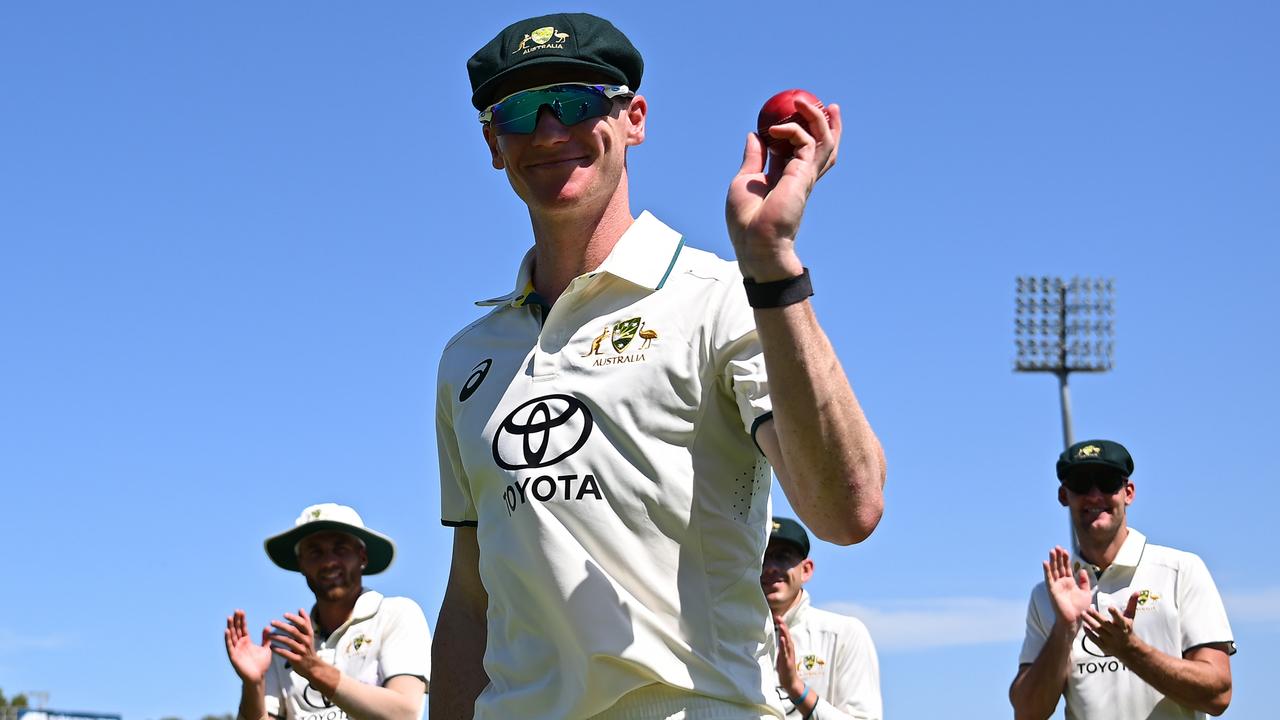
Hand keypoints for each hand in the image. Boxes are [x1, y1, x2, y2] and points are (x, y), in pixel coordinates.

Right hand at [225, 610, 271, 683]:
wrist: (258, 677)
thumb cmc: (262, 664)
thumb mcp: (266, 648)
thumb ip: (266, 638)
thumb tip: (267, 626)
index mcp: (247, 642)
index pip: (243, 628)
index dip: (242, 620)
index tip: (241, 611)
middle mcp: (240, 645)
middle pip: (236, 630)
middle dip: (236, 621)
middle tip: (236, 610)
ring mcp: (236, 650)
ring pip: (232, 636)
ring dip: (230, 627)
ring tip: (229, 617)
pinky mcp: (233, 656)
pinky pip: (230, 646)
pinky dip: (228, 639)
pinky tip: (226, 631)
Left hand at [268, 609, 326, 682]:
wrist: (313, 667)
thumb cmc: (308, 648)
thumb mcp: (309, 635)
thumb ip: (305, 622)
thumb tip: (300, 609)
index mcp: (308, 634)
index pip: (302, 624)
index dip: (294, 618)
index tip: (284, 615)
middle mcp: (306, 641)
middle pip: (294, 631)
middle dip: (282, 626)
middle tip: (272, 622)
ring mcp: (302, 650)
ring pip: (288, 642)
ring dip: (277, 637)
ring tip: (269, 635)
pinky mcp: (297, 659)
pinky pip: (286, 654)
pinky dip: (278, 650)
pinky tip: (271, 647)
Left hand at [726, 99, 841, 282]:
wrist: (756, 241)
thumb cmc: (746, 221)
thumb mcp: (744, 181)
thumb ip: (754, 158)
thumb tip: (754, 134)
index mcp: (785, 179)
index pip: (800, 151)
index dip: (801, 132)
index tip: (796, 114)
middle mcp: (799, 177)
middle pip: (822, 147)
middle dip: (828, 125)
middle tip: (826, 104)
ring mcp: (804, 176)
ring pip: (824, 142)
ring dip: (818, 119)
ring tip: (807, 102)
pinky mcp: (804, 175)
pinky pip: (806, 141)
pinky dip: (793, 129)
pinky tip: (775, 128)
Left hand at [774, 615, 804, 698]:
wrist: (790, 681)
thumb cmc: (785, 668)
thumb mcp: (782, 655)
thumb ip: (781, 647)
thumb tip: (779, 638)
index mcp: (787, 648)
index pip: (785, 634)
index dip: (782, 625)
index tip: (778, 617)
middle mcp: (789, 650)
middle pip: (786, 635)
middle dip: (783, 626)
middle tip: (779, 617)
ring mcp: (789, 655)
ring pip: (787, 642)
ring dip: (784, 633)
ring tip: (781, 625)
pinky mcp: (787, 661)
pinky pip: (785, 652)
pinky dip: (784, 645)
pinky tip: (782, 639)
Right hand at [1043, 546, 1091, 629]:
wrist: (1074, 619)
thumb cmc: (1080, 608)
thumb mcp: (1086, 592)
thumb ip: (1084, 581)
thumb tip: (1082, 570)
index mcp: (1069, 582)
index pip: (1066, 568)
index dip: (1066, 559)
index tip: (1065, 550)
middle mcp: (1062, 582)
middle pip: (1059, 566)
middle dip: (1059, 557)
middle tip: (1057, 547)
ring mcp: (1056, 585)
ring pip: (1054, 570)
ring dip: (1053, 560)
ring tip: (1052, 551)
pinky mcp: (1052, 590)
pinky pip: (1049, 578)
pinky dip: (1047, 570)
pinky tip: (1045, 562)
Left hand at [1083, 593, 1142, 660]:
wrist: (1128, 649)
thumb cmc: (1127, 629)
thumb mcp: (1130, 617)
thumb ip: (1131, 604)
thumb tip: (1136, 591)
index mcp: (1124, 625)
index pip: (1120, 619)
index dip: (1115, 614)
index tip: (1110, 607)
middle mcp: (1116, 633)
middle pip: (1105, 624)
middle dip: (1096, 617)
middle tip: (1088, 609)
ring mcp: (1110, 640)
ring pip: (1098, 631)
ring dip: (1089, 622)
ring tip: (1082, 614)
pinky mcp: (1103, 646)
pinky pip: (1094, 639)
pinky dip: (1089, 633)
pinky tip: (1084, 625)